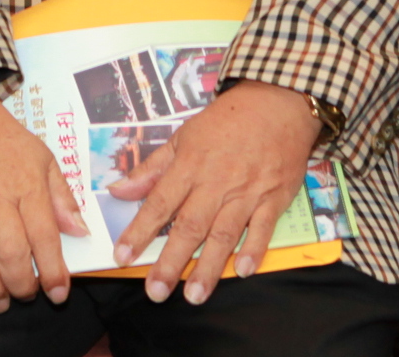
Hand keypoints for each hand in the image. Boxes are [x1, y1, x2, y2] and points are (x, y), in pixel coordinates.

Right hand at [0, 68, 83, 311]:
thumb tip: (80, 231)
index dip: (54, 271)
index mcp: (27, 185)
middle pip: (11, 253)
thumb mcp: (43, 158)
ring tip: (1, 302)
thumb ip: (62, 197)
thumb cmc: (4, 138)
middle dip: (22, 285)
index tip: (59, 293)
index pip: (44, 236)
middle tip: (28, 297)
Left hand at [106, 79, 321, 302]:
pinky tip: (242, 270)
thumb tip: (119, 190)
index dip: (139, 231)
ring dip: (208, 266)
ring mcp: (247, 191)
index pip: (160, 203)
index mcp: (190, 165)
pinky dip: (254, 249)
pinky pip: (263, 228)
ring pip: (224, 233)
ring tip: (194, 295)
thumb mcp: (184, 135)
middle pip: (190, 226)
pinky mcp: (274, 197)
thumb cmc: (228, 120)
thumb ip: (152, 168)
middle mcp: (216, 182)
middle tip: (156, 292)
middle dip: (171, 261)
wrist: (279, 102)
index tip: (122, 256)